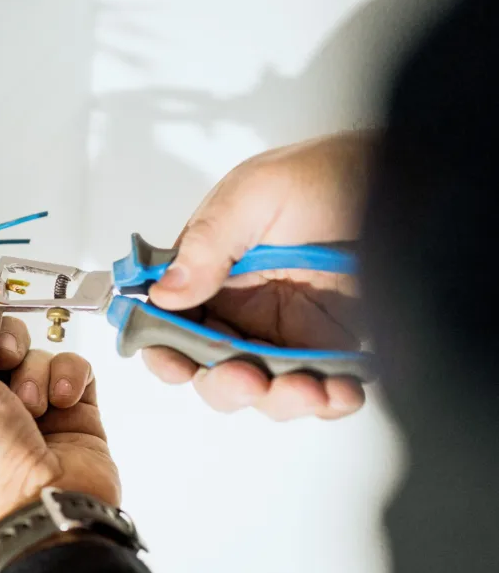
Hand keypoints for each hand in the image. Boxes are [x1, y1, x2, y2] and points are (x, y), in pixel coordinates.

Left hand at [0, 266, 119, 554]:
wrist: (46, 518)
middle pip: (1, 339)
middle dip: (7, 344)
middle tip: (5, 362)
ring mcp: (35, 408)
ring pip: (40, 352)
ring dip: (38, 372)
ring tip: (36, 406)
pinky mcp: (75, 412)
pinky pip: (74, 367)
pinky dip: (71, 378)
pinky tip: (64, 403)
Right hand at [144, 131, 375, 420]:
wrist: (408, 177)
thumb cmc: (328, 172)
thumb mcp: (255, 193)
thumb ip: (207, 243)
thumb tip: (165, 291)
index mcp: (210, 269)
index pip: (169, 322)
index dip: (164, 350)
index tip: (178, 365)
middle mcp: (242, 305)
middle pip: (211, 368)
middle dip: (224, 385)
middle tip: (246, 379)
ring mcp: (287, 329)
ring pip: (264, 389)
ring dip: (279, 401)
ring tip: (307, 388)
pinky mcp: (332, 345)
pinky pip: (322, 388)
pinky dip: (329, 400)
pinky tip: (340, 391)